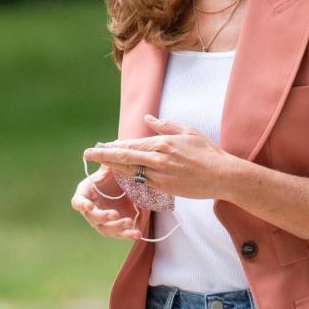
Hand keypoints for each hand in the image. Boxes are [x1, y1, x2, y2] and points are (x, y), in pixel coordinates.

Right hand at [71, 166, 142, 240]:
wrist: (126, 184)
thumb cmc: (113, 174)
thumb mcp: (110, 167)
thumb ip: (104, 161)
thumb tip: (90, 152)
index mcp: (85, 194)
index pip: (78, 202)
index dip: (82, 205)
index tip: (89, 206)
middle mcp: (91, 210)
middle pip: (93, 218)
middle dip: (103, 217)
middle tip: (115, 214)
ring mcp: (103, 221)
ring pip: (106, 229)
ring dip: (117, 228)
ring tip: (129, 223)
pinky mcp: (115, 227)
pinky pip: (120, 234)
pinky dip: (128, 235)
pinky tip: (137, 233)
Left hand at [82, 114, 229, 199]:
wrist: (221, 176)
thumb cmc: (207, 152)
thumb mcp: (187, 131)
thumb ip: (165, 125)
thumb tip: (147, 119)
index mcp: (163, 143)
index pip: (131, 144)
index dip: (114, 145)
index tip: (101, 144)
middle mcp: (158, 159)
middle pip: (125, 158)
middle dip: (104, 156)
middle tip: (87, 154)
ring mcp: (160, 175)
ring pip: (130, 172)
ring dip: (114, 168)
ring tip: (99, 165)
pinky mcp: (164, 188)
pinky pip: (141, 183)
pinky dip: (130, 178)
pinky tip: (121, 175)